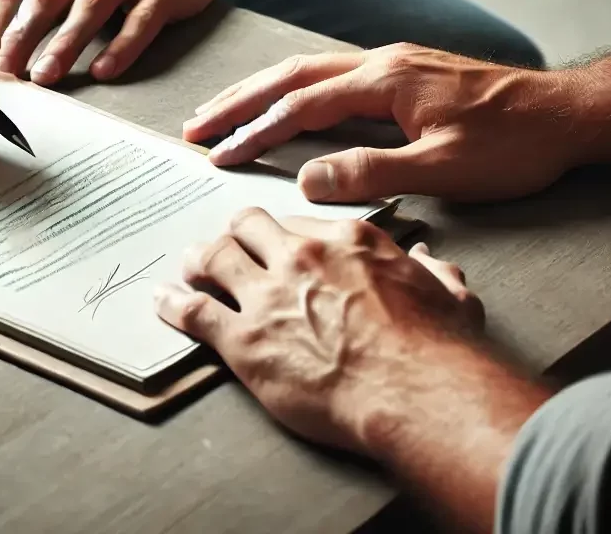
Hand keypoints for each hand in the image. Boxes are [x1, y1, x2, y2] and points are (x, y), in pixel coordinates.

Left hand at [156, 212, 482, 450]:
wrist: (413, 390)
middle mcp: (300, 256)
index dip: (283, 232)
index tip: (275, 240)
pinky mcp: (245, 340)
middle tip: (227, 243)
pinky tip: (162, 301)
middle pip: (248, 225)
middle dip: (235, 233)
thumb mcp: (448, 297)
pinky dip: (173, 304)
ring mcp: (268, 296)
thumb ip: (433, 274)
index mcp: (345, 240)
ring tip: (190, 265)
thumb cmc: (437, 347)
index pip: (299, 220)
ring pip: (215, 258)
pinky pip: (195, 311)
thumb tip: (434, 266)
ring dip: (199, 260)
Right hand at [183, 44, 581, 201]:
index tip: (218, 154)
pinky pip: (332, 75)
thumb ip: (372, 172)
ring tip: (224, 110)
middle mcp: (381, 62)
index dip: (255, 131)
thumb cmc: (513, 143)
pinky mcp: (404, 72)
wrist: (567, 113)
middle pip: (292, 75)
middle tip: (196, 124)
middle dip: (239, 100)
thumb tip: (306, 180)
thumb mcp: (445, 168)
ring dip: (262, 90)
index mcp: (384, 81)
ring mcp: (392, 63)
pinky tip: (285, 102)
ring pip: (309, 71)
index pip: (301, 106)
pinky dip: (295, 89)